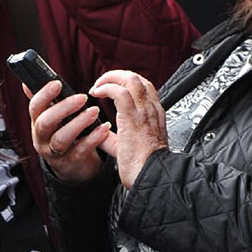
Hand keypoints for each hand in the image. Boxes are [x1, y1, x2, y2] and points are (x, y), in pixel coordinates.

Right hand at [27, 79, 110, 183]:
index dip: (44, 95)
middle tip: (82, 97)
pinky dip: (94, 138)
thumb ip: (44, 101)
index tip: (58, 84)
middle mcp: (42, 139)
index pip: (34, 108)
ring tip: (95, 111)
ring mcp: (55, 153)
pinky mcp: (71, 162)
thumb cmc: (63, 133)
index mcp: (37, 123)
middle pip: (45, 124)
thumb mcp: (51, 118)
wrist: (72, 165)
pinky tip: (104, 127)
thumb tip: (27, 83)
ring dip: (78, 123)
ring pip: (61, 139)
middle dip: (63, 109)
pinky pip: (81, 150)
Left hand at [89, 71, 167, 187]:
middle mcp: (151, 110)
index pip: (144, 87)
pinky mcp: (133, 118)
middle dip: (117, 75)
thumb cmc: (143, 167)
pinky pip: (120, 92)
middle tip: (102, 82)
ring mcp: (144, 112)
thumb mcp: (127, 146)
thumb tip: (100, 133)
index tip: (111, 88)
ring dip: (111, 78)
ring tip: (98, 85)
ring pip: (131, 80)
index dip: (126, 83)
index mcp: (154, 115)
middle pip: (138, 78)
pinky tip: (97, 93)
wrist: (151, 175)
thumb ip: (114, 137)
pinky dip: (106, 88)